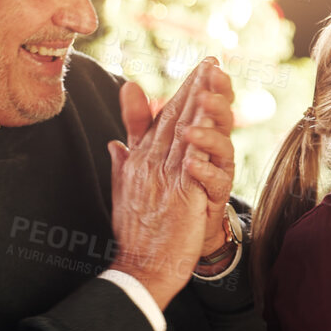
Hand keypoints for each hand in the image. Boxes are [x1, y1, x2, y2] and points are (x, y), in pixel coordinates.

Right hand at [107, 60, 226, 306]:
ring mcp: (164, 179)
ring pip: (183, 133)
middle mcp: (149, 165)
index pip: (160, 121)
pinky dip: (202, 139)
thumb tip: (115, 143)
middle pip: (172, 119)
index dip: (179, 94)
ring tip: (215, 78)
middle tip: (211, 61)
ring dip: (201, 102)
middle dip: (193, 87)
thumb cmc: (136, 235)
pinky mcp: (181, 196)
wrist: (140, 268)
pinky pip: (193, 162)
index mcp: (138, 163)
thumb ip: (123, 165)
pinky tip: (214, 118)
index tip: (196, 71)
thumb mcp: (125, 193)